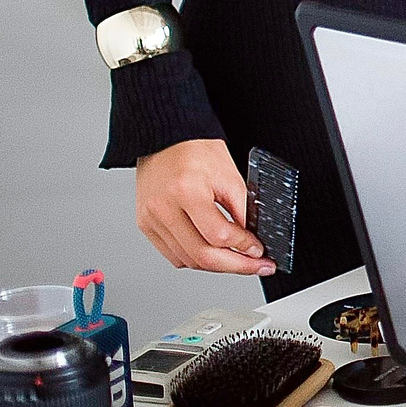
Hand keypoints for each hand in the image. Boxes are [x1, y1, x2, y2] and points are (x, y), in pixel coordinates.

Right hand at [136, 140, 271, 276]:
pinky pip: (173, 255)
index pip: (219, 235)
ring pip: (187, 260)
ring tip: (239, 262)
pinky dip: (195, 259)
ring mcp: (151, 219)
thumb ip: (241, 209)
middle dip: (235, 266)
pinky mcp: (146, 225)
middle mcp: (164, 208)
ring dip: (216, 266)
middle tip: (257, 267)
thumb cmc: (196, 150)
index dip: (244, 247)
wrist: (166, 139)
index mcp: (187, 191)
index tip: (260, 252)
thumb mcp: (229, 175)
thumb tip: (253, 240)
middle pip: (202, 256)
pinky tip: (213, 254)